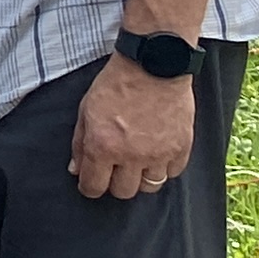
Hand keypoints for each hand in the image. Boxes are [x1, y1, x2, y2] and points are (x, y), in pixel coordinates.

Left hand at [72, 52, 199, 201]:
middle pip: (123, 192)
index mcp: (103, 146)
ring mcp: (159, 154)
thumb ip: (80, 143)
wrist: (154, 65)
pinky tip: (157, 153)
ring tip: (138, 161)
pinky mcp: (181, 148)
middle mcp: (131, 156)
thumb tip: (76, 170)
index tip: (92, 182)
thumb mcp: (86, 110)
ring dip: (141, 177)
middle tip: (115, 169)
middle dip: (115, 183)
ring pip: (150, 187)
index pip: (94, 187)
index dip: (90, 187)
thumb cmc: (116, 84)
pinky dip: (164, 167)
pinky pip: (173, 173)